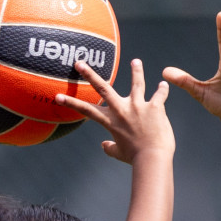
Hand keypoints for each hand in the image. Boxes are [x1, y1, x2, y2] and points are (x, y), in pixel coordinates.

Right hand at [57, 59, 173, 163]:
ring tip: (135, 61)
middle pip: (103, 87)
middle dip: (90, 74)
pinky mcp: (155, 106)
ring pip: (137, 83)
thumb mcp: (118, 153)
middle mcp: (122, 110)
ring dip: (136, 70)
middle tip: (79, 63)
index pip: (86, 110)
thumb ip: (109, 148)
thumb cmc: (134, 158)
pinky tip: (163, 85)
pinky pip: (159, 94)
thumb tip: (104, 146)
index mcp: (111, 121)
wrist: (152, 159)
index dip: (70, 103)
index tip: (58, 96)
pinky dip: (161, 90)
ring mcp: (138, 106)